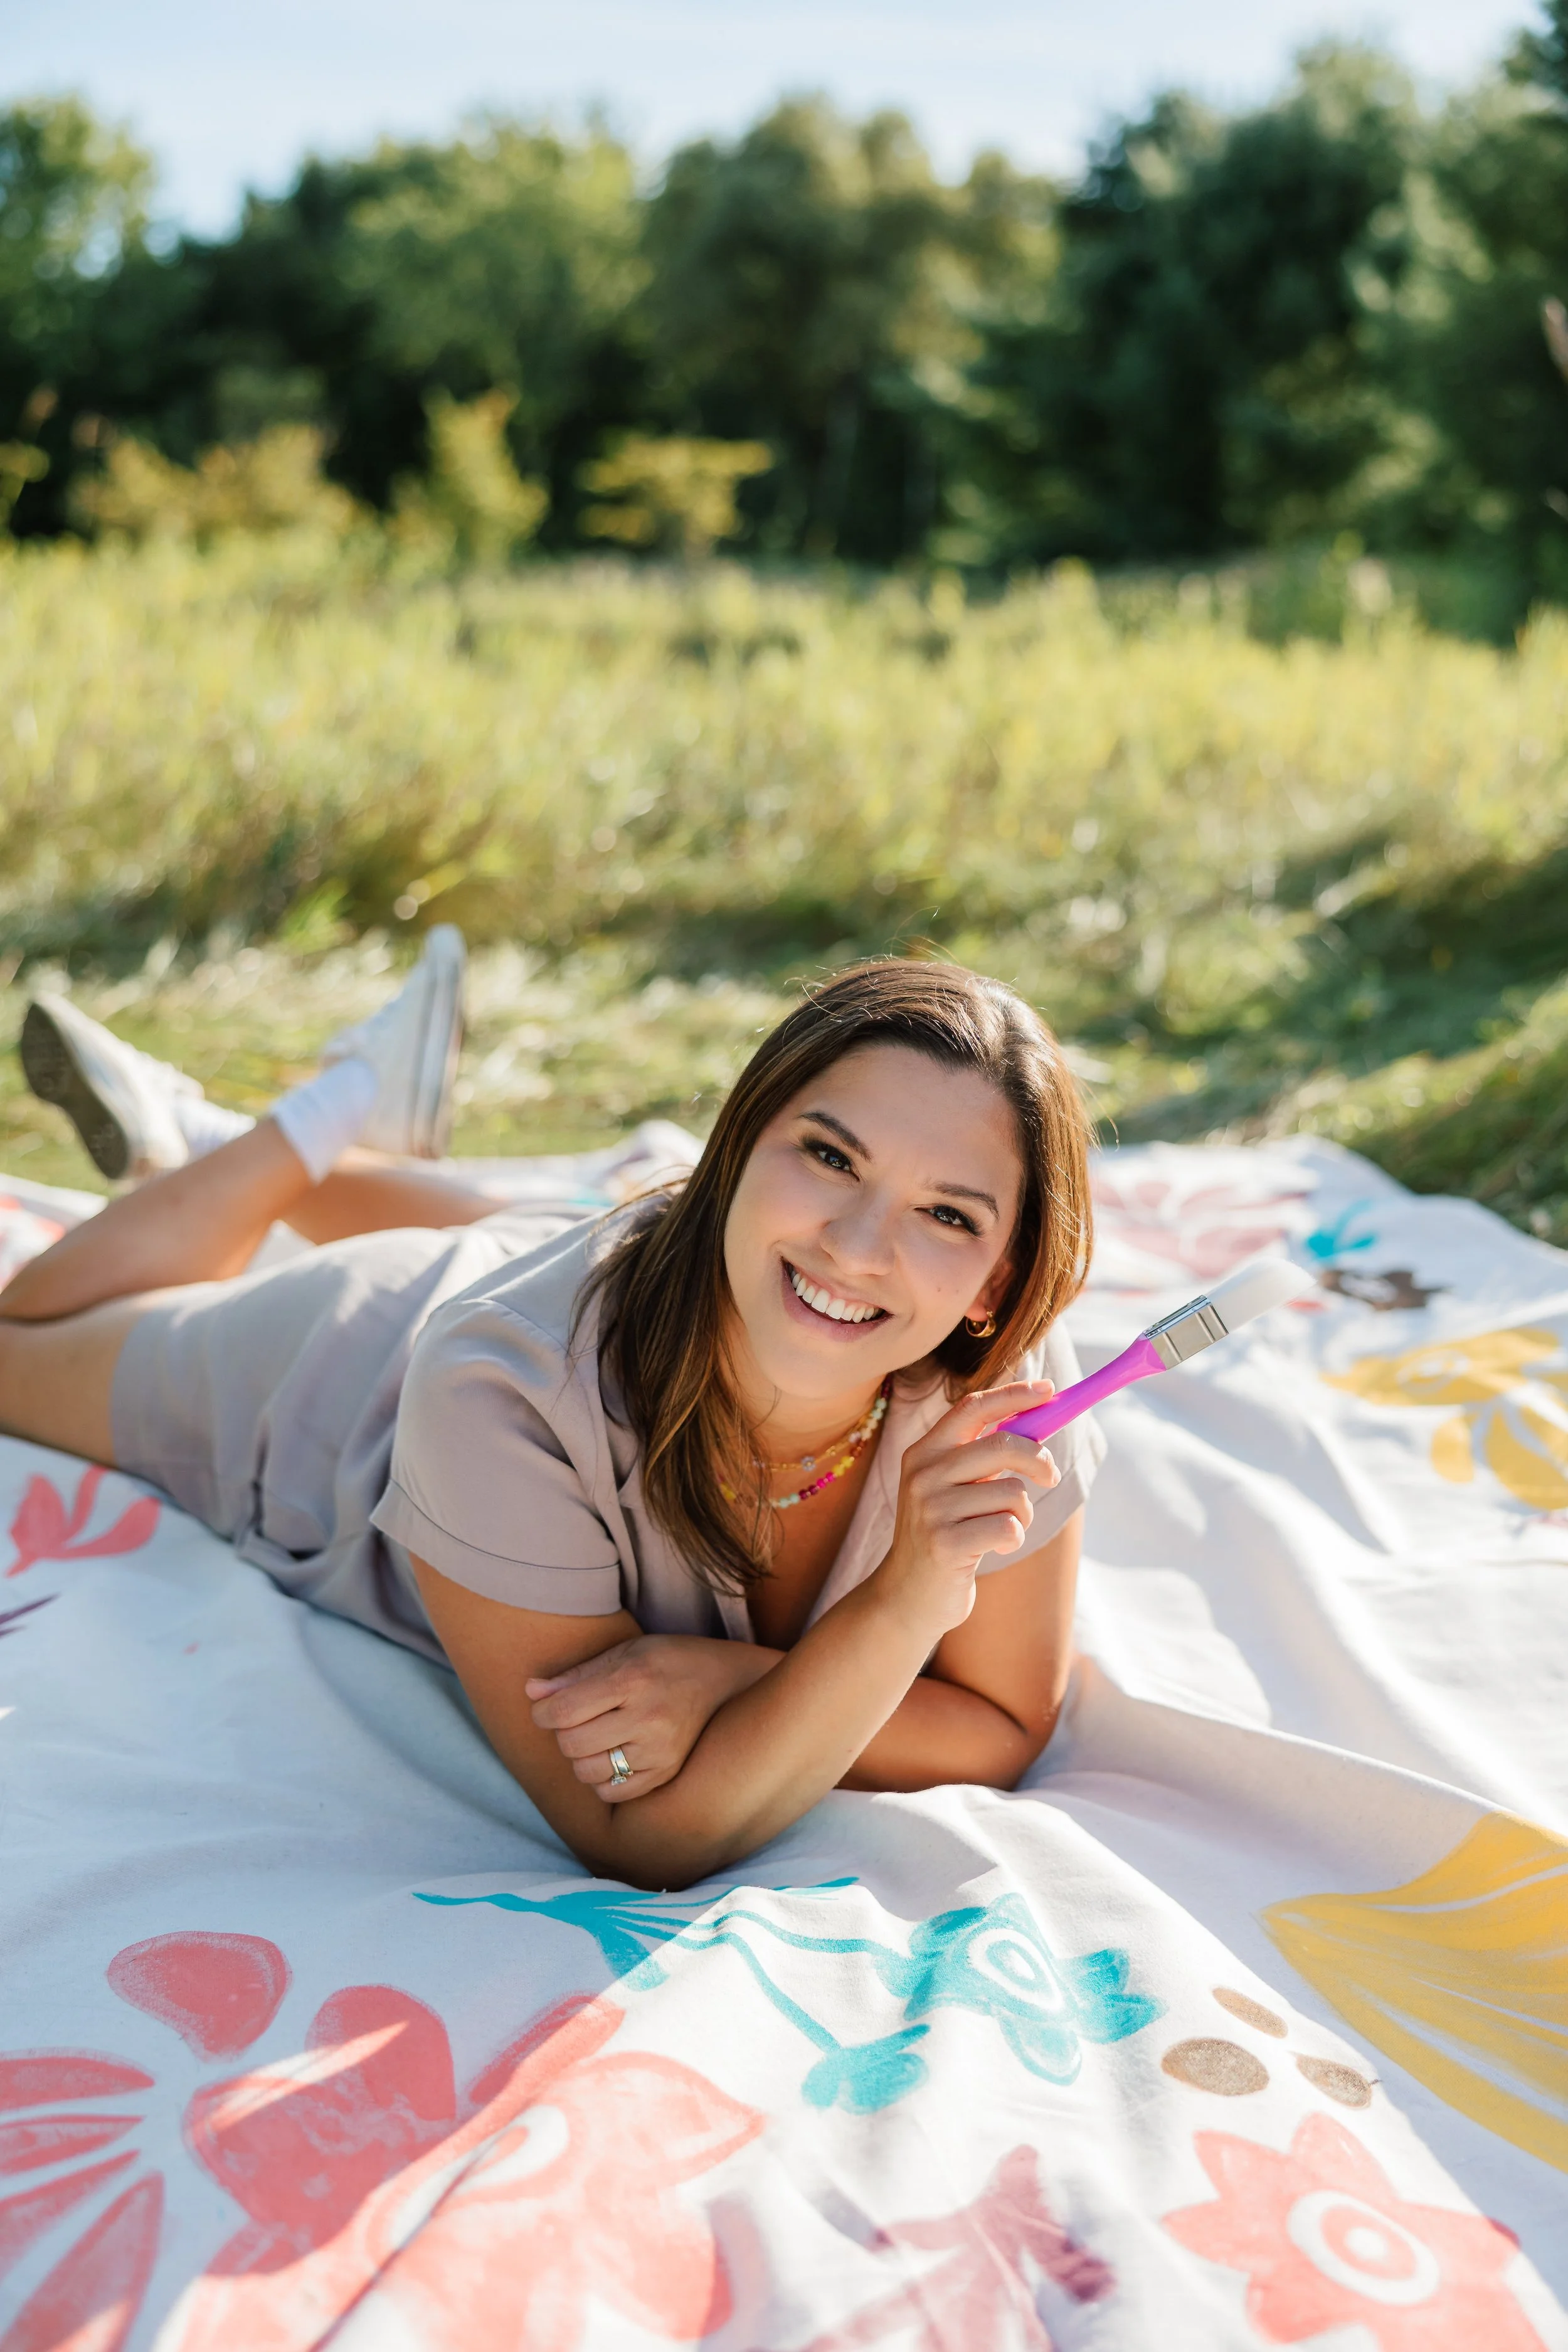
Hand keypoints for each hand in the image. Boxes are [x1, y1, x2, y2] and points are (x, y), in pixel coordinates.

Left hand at [525, 1634, 773, 1802]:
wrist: (726, 1682)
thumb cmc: (667, 1660)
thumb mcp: (624, 1652)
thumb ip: (575, 1676)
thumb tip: (530, 1692)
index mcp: (633, 1681)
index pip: (564, 1711)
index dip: (541, 1713)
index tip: (543, 1708)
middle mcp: (648, 1719)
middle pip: (572, 1744)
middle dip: (561, 1733)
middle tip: (573, 1720)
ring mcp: (660, 1752)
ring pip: (589, 1772)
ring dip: (580, 1756)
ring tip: (594, 1736)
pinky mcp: (667, 1774)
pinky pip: (613, 1792)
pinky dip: (602, 1778)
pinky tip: (612, 1755)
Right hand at [877, 1380, 1060, 1637]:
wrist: (907, 1596)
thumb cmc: (945, 1533)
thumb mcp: (952, 1487)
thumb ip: (982, 1456)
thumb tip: (1038, 1418)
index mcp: (924, 1452)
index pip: (972, 1408)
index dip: (1014, 1395)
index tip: (1049, 1390)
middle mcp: (922, 1474)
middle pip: (1002, 1445)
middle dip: (1039, 1460)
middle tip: (1049, 1476)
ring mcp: (931, 1509)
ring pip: (1012, 1492)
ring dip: (1022, 1513)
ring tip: (1003, 1527)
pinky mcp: (945, 1544)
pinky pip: (1009, 1527)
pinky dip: (1014, 1538)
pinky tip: (995, 1547)